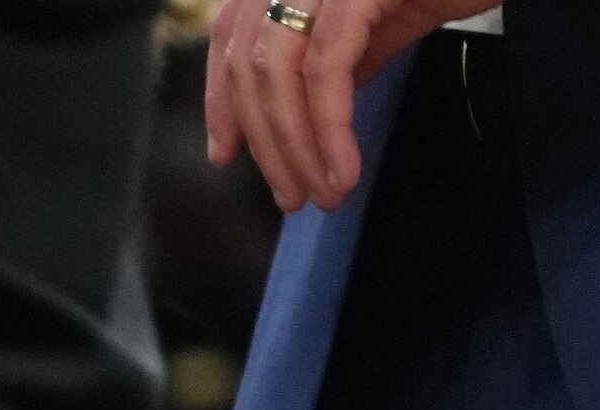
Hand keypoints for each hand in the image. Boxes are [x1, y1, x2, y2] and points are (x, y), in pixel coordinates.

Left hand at [205, 0, 464, 208]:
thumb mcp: (377, 22)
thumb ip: (332, 60)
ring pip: (279, 72)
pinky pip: (326, 69)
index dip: (221, 98)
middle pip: (251, 63)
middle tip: (291, 197)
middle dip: (266, 141)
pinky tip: (344, 171)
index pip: (231, 34)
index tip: (225, 156)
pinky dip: (329, 129)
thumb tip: (300, 118)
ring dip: (295, 147)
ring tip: (322, 194)